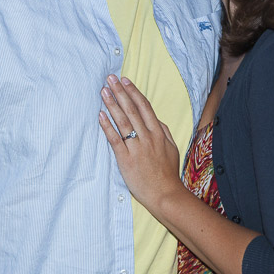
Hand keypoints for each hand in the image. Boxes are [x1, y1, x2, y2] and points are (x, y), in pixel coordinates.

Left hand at [98, 75, 182, 210]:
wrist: (165, 194)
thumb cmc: (168, 173)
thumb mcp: (172, 148)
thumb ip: (163, 131)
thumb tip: (154, 118)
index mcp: (158, 133)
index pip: (144, 107)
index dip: (133, 92)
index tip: (124, 80)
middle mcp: (147, 137)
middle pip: (131, 109)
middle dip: (120, 92)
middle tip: (109, 78)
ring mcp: (136, 147)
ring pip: (122, 121)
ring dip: (112, 104)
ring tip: (103, 92)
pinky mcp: (125, 159)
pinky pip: (115, 139)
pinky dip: (107, 126)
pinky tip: (100, 115)